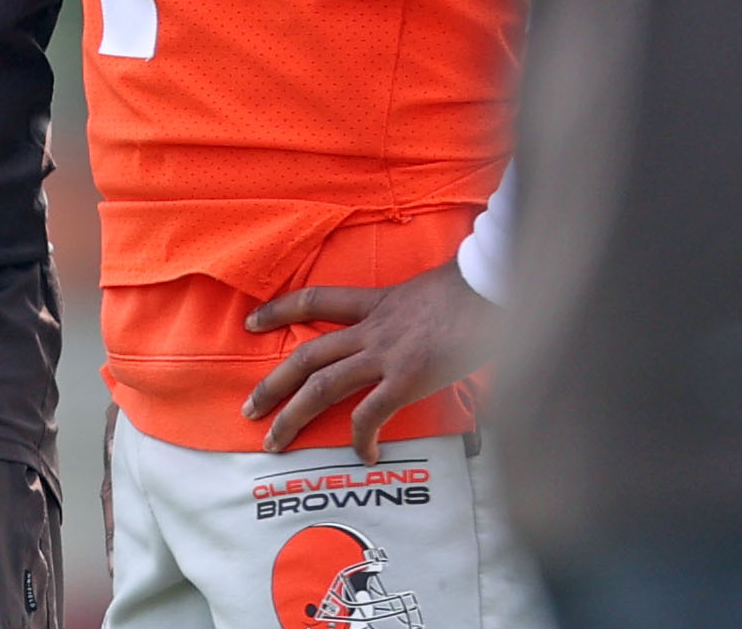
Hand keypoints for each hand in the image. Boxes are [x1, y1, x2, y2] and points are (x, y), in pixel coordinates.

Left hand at [241, 258, 494, 461]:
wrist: (492, 285)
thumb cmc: (473, 288)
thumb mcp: (428, 291)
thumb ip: (412, 310)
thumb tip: (418, 325)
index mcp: (375, 303)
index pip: (315, 301)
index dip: (280, 310)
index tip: (252, 321)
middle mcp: (371, 329)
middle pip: (307, 355)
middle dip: (273, 383)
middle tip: (249, 408)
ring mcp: (385, 355)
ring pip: (322, 386)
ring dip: (292, 415)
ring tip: (273, 441)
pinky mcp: (406, 378)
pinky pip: (371, 414)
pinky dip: (362, 438)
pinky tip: (364, 455)